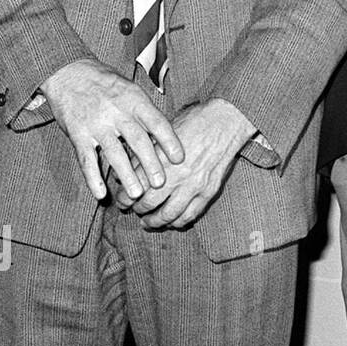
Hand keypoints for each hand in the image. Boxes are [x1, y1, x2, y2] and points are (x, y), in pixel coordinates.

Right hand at [43, 58, 183, 202]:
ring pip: (114, 152)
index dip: (169, 141)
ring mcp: (96, 123)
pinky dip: (93, 178)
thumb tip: (168, 137)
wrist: (68, 72)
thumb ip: (146, 112)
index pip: (156, 122)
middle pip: (137, 140)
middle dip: (150, 163)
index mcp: (134, 100)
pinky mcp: (77, 133)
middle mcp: (116, 111)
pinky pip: (86, 159)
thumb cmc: (106, 84)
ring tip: (136, 194)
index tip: (180, 159)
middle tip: (161, 184)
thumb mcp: (131, 89)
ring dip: (125, 175)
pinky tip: (101, 194)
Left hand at [127, 99, 255, 229]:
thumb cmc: (192, 123)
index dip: (124, 198)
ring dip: (155, 222)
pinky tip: (171, 222)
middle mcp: (176, 176)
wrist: (224, 122)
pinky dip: (178, 222)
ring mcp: (194, 186)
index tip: (122, 200)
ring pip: (168, 215)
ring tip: (148, 222)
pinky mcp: (208, 191)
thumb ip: (144, 155)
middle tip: (133, 210)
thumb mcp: (162, 134)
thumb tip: (127, 172)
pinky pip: (190, 215)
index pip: (135, 187)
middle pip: (149, 204)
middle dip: (137, 210)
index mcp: (162, 160)